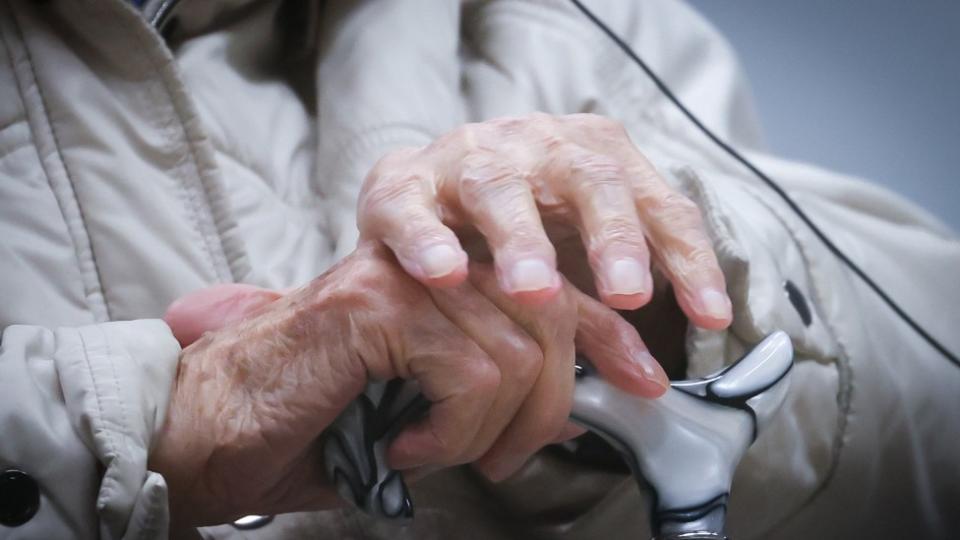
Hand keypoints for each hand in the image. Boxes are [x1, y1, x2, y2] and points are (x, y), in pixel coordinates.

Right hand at [151, 244, 667, 527]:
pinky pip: (472, 372)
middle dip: (549, 411)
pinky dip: (452, 431)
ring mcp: (405, 274)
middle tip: (496, 462)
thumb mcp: (424, 413)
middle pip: (553, 320)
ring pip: (519, 352)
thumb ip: (491, 400)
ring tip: (431, 451)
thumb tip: (564, 413)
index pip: (555, 294)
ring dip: (489, 432)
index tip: (648, 384)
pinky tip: (405, 443)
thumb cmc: (311, 426)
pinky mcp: (380, 303)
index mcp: (446, 280)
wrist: (208, 432)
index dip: (611, 339)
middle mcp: (431, 261)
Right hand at [357, 113, 731, 328]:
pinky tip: (445, 274)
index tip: (709, 318)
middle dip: (614, 238)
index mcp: (595, 159)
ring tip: (534, 292)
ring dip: (521, 239)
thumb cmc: (508, 231)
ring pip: (499, 189)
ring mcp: (467, 159)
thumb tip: (647, 384)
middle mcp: (538, 147)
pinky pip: (412, 207)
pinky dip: (428, 239)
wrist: (418, 187)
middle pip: (590, 181)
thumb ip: (605, 316)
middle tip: (628, 295)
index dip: (688, 259)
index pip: (658, 204)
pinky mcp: (401, 182)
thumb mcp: (568, 261)